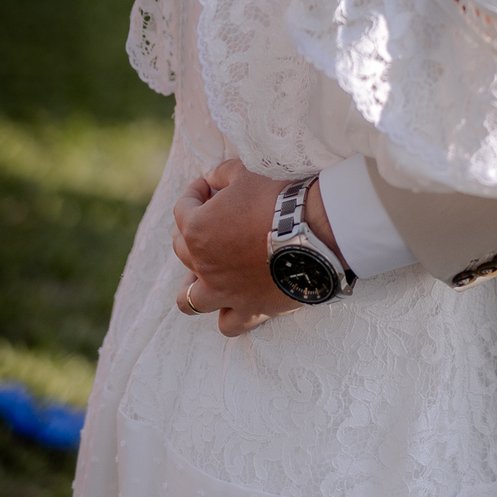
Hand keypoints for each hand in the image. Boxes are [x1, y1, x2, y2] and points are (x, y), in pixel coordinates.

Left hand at [172, 158, 342, 337]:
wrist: (315, 232)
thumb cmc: (279, 198)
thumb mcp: (247, 173)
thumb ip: (223, 174)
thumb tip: (212, 178)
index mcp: (197, 229)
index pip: (183, 208)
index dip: (194, 193)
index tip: (207, 186)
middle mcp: (204, 264)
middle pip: (182, 250)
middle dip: (190, 231)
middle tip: (210, 219)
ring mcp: (223, 292)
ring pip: (188, 299)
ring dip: (192, 285)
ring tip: (205, 272)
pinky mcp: (248, 310)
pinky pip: (227, 323)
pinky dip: (226, 313)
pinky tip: (233, 301)